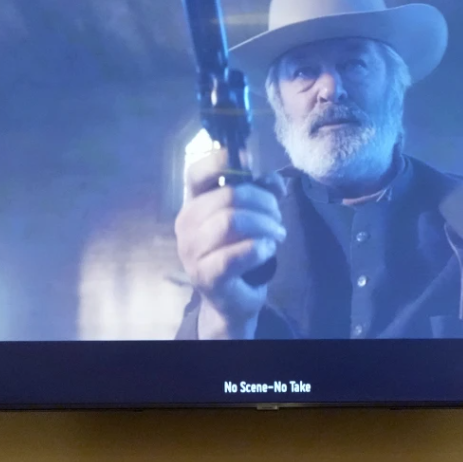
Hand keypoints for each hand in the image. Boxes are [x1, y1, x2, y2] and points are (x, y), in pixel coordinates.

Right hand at [175, 148, 285, 338]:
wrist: (233, 298)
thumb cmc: (239, 251)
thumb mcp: (250, 215)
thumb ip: (259, 191)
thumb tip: (273, 180)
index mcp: (192, 203)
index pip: (197, 172)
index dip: (224, 162)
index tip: (253, 165)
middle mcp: (185, 224)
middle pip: (228, 196)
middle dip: (263, 203)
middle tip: (277, 218)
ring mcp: (191, 252)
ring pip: (232, 222)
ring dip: (264, 226)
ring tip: (276, 235)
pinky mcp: (205, 276)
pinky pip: (235, 255)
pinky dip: (259, 249)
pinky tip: (267, 251)